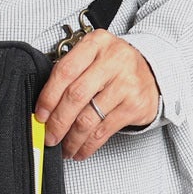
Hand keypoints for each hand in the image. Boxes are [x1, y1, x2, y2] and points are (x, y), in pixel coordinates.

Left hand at [33, 29, 159, 160]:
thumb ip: (70, 75)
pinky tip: (81, 150)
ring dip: (72, 139)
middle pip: (76, 96)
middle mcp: (114, 60)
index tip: (40, 116)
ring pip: (89, 118)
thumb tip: (44, 111)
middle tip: (50, 137)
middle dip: (58, 122)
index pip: (65, 71)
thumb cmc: (115, 67)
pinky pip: (104, 130)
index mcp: (96, 43)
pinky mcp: (135, 105)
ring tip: (65, 148)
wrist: (153, 72)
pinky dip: (89, 145)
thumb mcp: (93, 57)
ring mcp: (127, 83)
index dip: (48, 97)